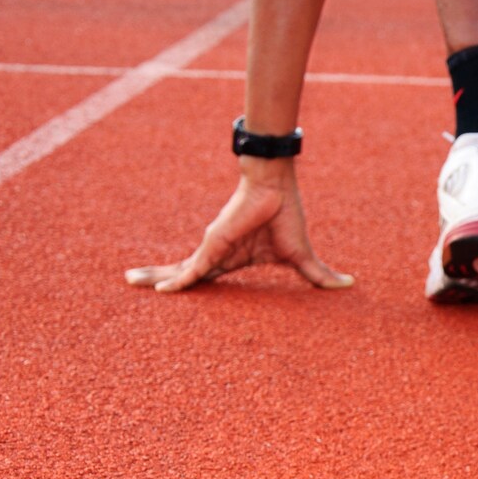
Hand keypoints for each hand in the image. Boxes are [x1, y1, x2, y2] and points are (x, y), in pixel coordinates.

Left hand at [125, 158, 353, 292]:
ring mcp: (213, 250)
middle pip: (185, 271)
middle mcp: (217, 254)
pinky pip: (193, 270)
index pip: (207, 276)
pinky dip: (177, 281)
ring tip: (129, 280)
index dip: (190, 283)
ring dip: (154, 276)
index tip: (172, 291)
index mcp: (233, 258)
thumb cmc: (285, 216)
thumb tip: (348, 285)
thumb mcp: (301, 256)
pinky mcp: (213, 246)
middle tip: (136, 283)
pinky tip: (159, 291)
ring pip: (180, 270)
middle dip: (160, 277)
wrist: (275, 187)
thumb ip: (318, 276)